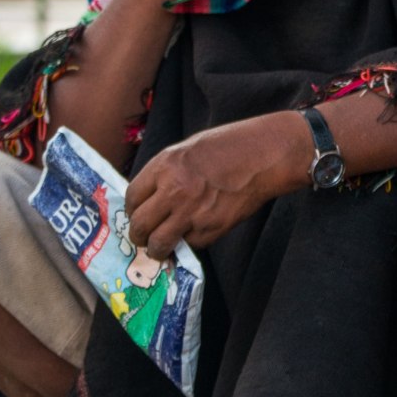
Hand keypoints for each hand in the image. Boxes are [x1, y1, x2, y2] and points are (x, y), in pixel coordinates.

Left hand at [125, 111, 308, 257]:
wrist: (264, 156)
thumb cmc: (228, 146)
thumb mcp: (187, 150)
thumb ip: (165, 173)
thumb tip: (151, 198)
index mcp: (164, 166)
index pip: (132, 197)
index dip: (132, 210)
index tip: (137, 214)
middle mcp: (173, 190)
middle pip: (140, 224)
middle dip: (138, 235)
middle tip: (142, 238)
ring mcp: (192, 212)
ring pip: (159, 243)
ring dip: (157, 249)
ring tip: (161, 248)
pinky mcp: (212, 228)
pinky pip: (190, 243)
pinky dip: (190, 242)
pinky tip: (195, 232)